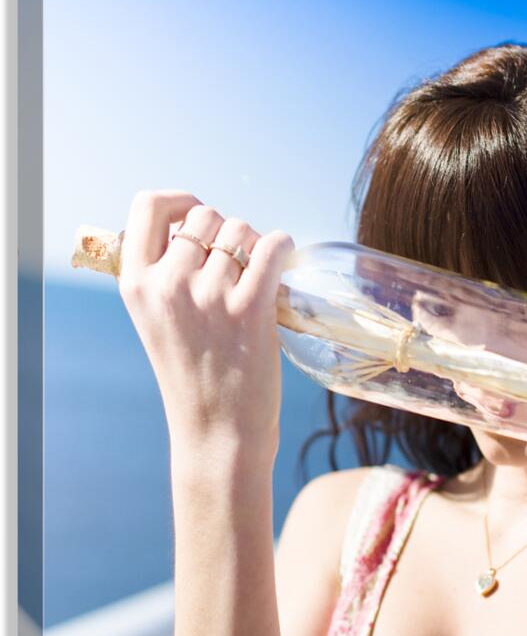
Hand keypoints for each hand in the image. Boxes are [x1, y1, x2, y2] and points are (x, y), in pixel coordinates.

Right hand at [117, 190, 294, 482]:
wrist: (217, 434)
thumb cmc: (192, 375)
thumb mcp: (155, 321)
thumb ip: (163, 274)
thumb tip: (194, 223)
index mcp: (136, 284)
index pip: (147, 206)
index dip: (178, 202)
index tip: (196, 216)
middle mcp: (167, 284)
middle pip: (205, 215)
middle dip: (226, 232)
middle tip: (236, 265)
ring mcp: (208, 295)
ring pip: (241, 230)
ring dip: (255, 245)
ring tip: (256, 278)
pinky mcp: (250, 307)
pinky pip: (272, 247)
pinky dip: (282, 247)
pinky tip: (282, 262)